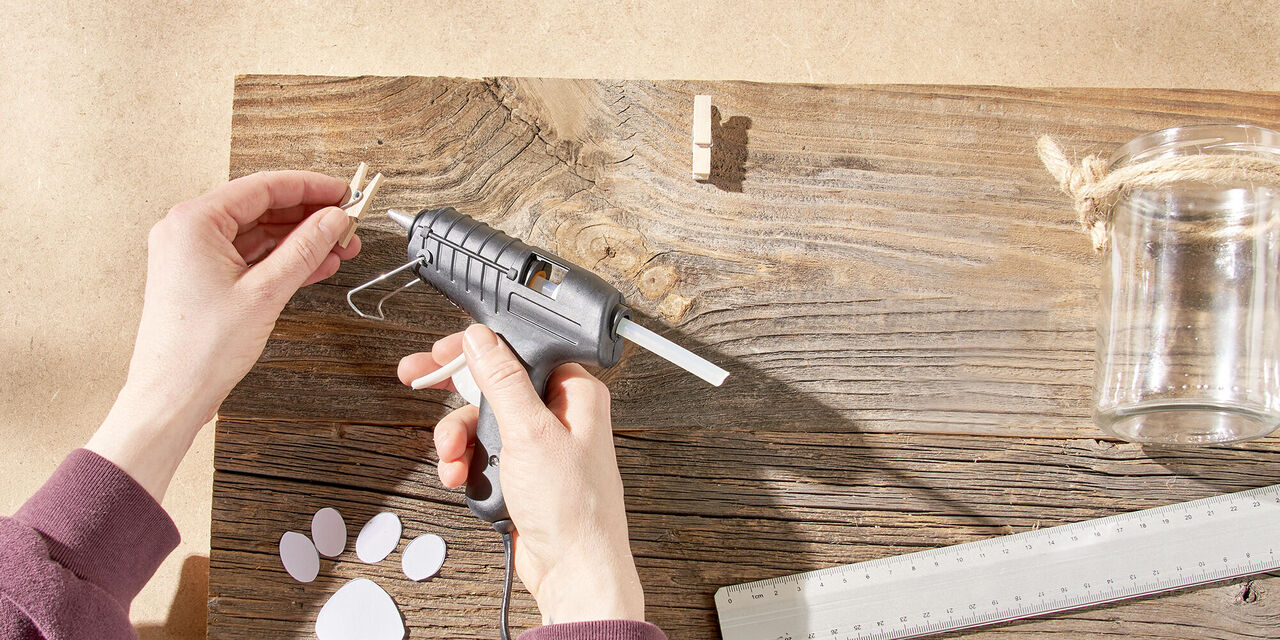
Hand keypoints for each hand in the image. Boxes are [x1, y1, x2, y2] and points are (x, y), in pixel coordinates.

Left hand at [88, 171, 359, 499]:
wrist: (171, 396)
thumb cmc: (198, 351)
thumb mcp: (264, 292)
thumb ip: (304, 249)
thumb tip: (333, 220)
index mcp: (193, 222)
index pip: (263, 187)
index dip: (310, 187)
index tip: (343, 191)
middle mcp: (188, 232)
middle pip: (262, 208)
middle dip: (309, 216)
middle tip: (347, 222)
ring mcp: (194, 255)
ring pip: (260, 234)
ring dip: (301, 239)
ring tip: (339, 245)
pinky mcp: (203, 278)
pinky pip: (251, 257)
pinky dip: (283, 259)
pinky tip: (316, 263)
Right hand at [398, 325, 644, 624]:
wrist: (573, 570)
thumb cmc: (573, 509)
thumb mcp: (530, 434)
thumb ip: (503, 381)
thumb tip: (482, 340)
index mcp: (574, 393)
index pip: (519, 351)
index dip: (477, 350)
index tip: (441, 352)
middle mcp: (559, 414)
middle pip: (494, 385)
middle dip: (456, 395)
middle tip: (418, 379)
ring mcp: (539, 445)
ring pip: (481, 422)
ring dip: (458, 438)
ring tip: (453, 459)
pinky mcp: (522, 472)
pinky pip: (482, 453)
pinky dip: (465, 463)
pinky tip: (462, 477)